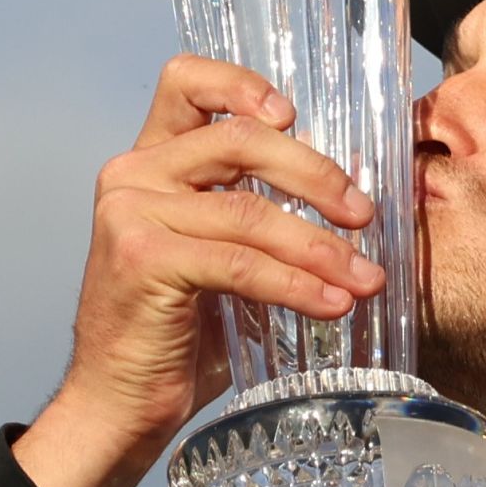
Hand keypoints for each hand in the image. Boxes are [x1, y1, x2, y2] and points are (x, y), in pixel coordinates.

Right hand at [14, 56, 385, 486]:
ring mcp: (131, 213)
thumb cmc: (178, 334)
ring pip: (249, 211)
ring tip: (365, 278)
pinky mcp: (143, 259)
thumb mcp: (218, 253)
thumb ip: (254, 209)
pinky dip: (297, 285)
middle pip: (239, 141)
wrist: (120, 404)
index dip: (242, 85)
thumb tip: (347, 195)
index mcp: (149, 161)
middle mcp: (132, 174)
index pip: (185, 82)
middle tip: (363, 216)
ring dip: (320, 247)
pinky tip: (334, 305)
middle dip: (315, 176)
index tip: (294, 117)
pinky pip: (241, 263)